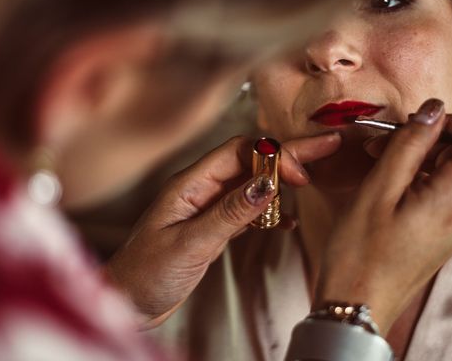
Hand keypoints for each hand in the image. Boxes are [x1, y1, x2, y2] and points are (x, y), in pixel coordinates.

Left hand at [105, 133, 340, 328]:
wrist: (125, 303)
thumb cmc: (144, 274)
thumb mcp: (189, 243)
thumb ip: (229, 213)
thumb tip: (266, 183)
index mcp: (189, 184)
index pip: (238, 152)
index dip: (272, 155)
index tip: (299, 173)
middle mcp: (199, 190)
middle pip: (250, 162)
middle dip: (286, 156)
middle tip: (325, 147)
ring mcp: (206, 208)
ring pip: (251, 185)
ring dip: (280, 183)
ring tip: (311, 180)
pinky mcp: (212, 229)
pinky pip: (246, 212)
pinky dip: (268, 213)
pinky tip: (286, 221)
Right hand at [314, 98, 451, 333]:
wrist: (356, 304)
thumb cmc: (359, 250)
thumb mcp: (378, 189)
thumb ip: (409, 145)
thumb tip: (433, 109)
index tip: (415, 126)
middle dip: (425, 141)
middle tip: (379, 145)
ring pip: (449, 173)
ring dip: (416, 160)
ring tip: (376, 165)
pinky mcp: (443, 235)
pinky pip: (440, 193)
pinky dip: (416, 180)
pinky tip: (385, 188)